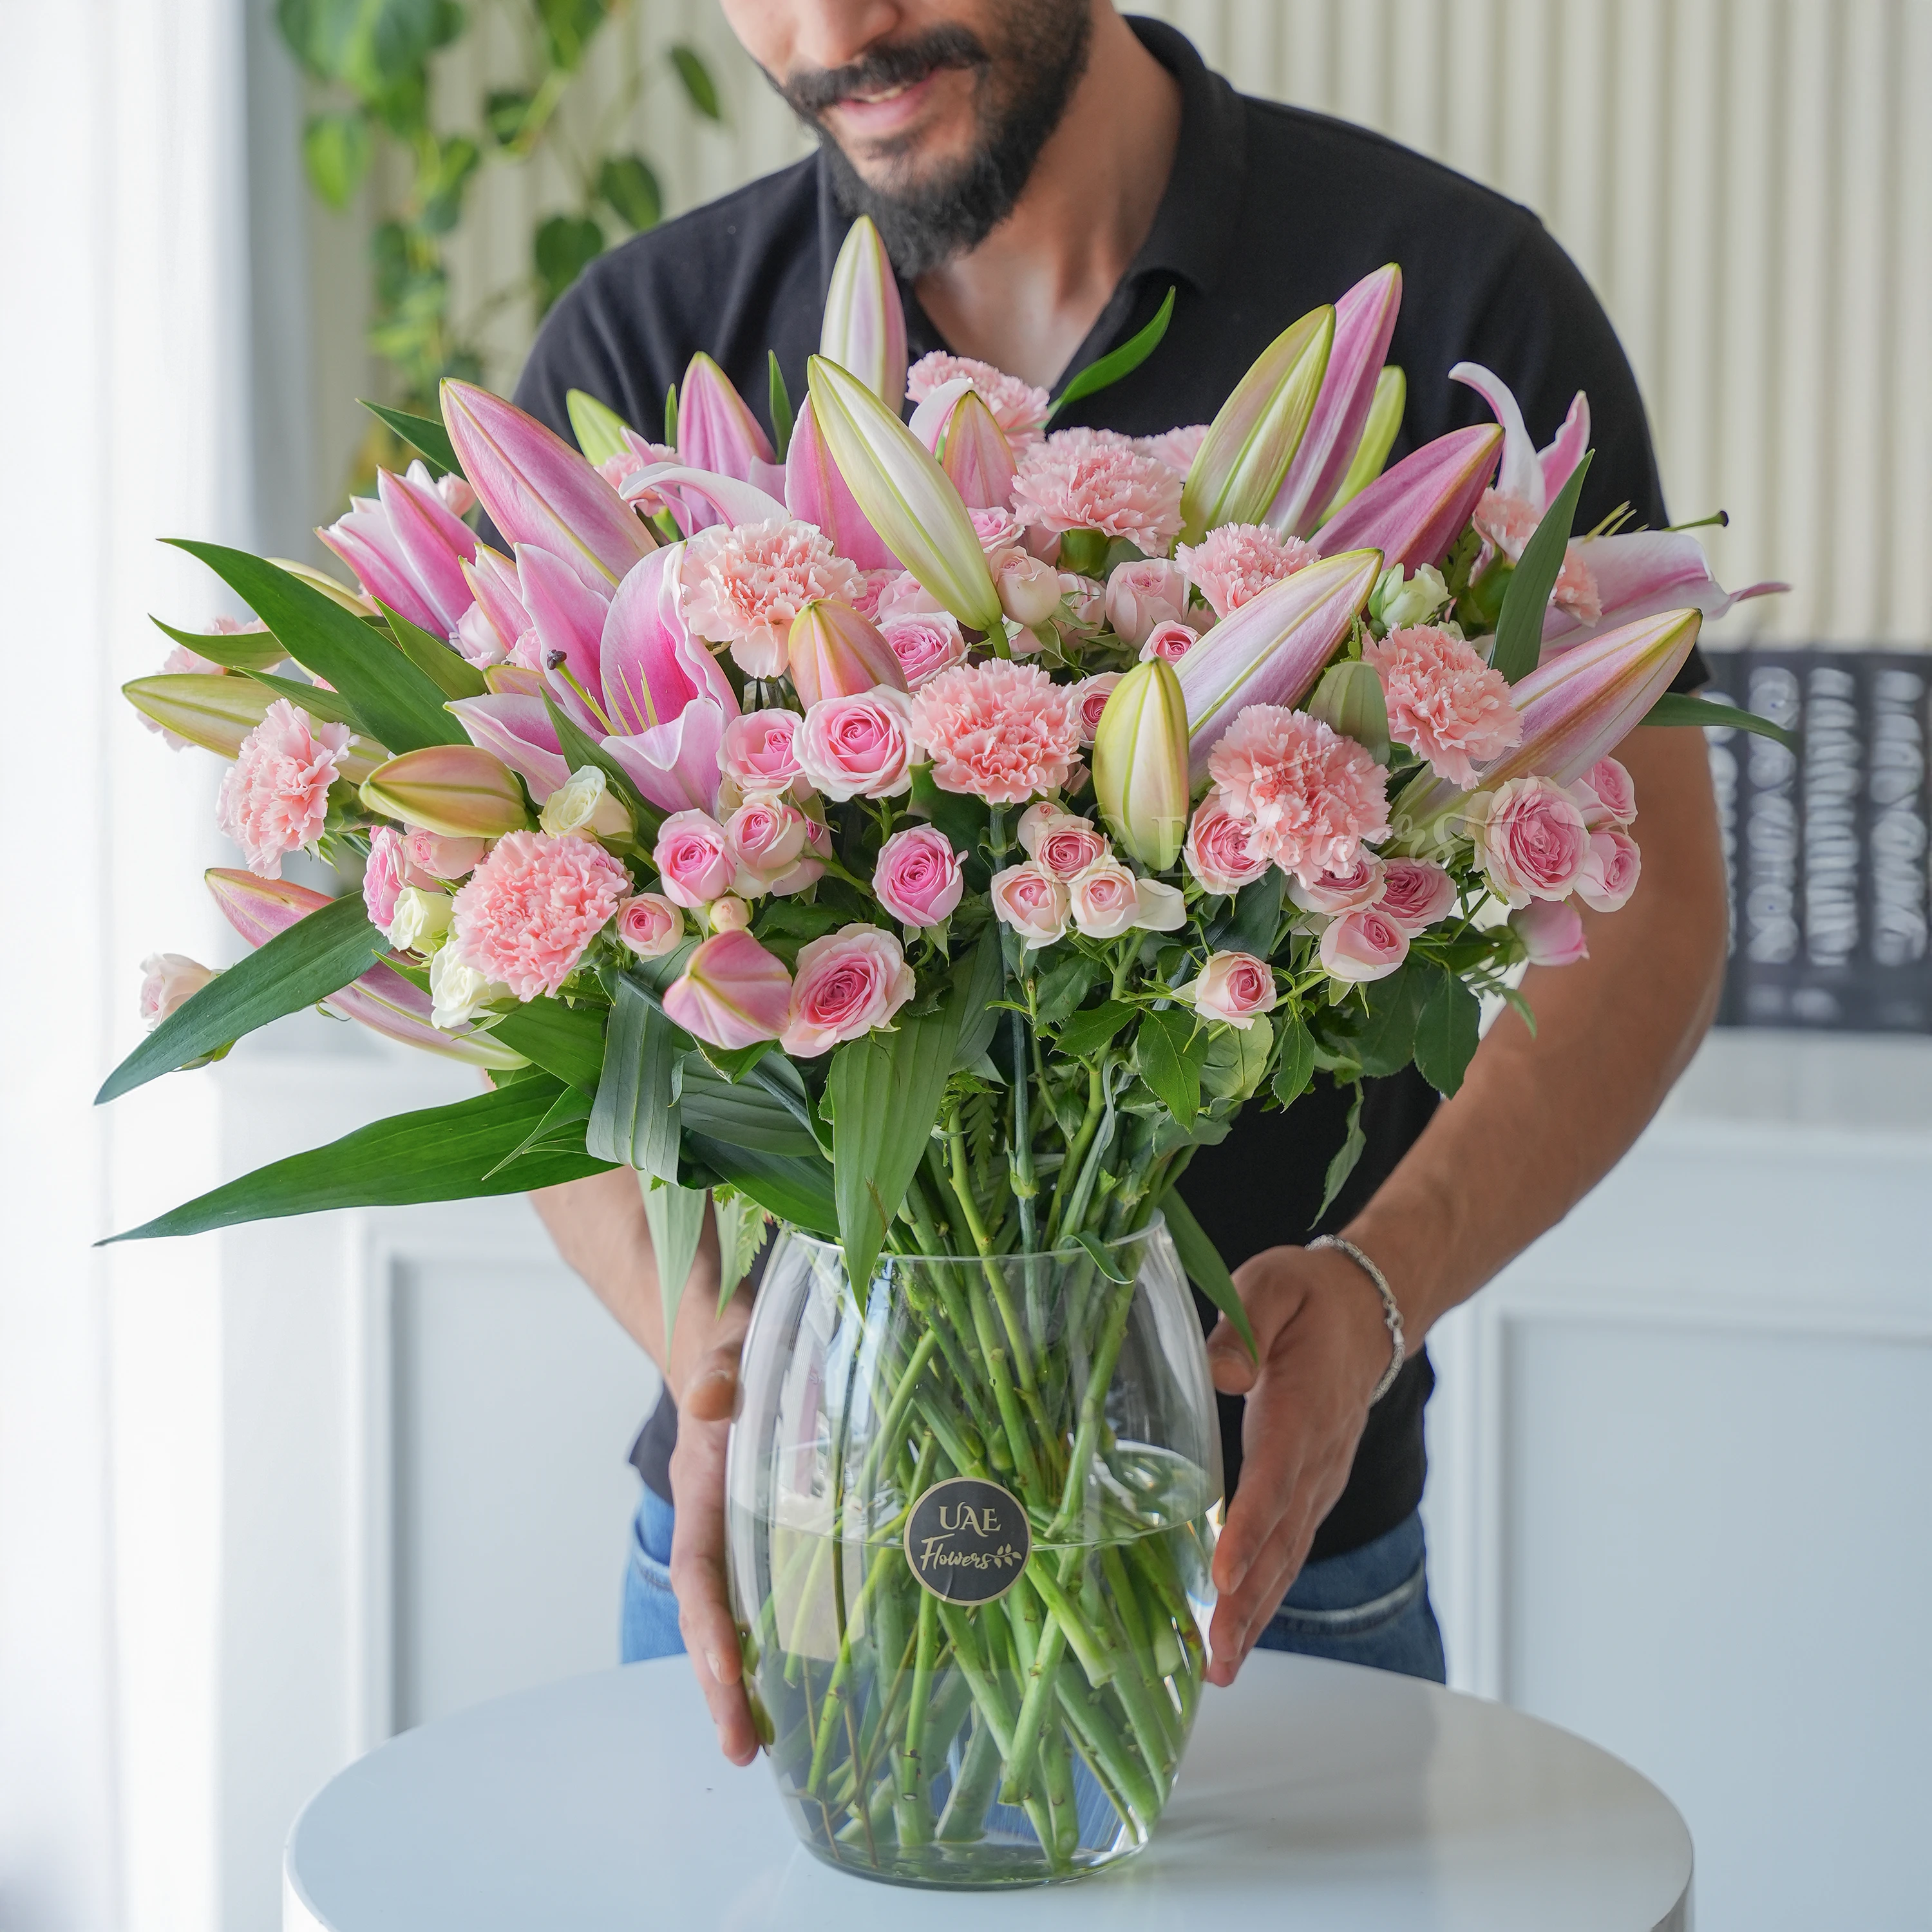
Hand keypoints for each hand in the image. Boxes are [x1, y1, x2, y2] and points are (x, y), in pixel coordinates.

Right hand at [666, 1329, 757, 1764]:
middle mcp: (717, 1522)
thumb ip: (717, 1373)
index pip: (702, 1571)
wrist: (728, 1340)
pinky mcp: (776, 1526)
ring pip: (739, 1615)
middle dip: (721, 1686)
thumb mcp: (724, 1348)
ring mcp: (744, 1530)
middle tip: (740, 1753)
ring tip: (765, 1746)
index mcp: (702, 1490)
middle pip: (711, 1616)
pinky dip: (785, 1637)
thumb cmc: (729, 1347)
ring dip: (749, 1678)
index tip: (729, 1678)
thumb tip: (712, 1399)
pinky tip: (814, 1680)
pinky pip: (773, 1589)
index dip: (709, 1629)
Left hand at [1199, 1243, 1394, 1685]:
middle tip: (1214, 1656)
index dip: (1247, 1530)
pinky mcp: (1314, 1491)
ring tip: (1221, 1666)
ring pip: (1288, 1556)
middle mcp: (1317, 1458)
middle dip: (1247, 1602)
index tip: (1222, 1577)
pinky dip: (1266, 1595)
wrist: (1369, 1311)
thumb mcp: (1272, 1286)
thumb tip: (1223, 1374)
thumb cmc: (1309, 1298)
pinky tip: (1239, 1632)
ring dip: (1256, 1614)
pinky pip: (1290, 1549)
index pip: (1274, 1478)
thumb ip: (1245, 1325)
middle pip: (1281, 1538)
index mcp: (1302, 1409)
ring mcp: (1320, 1481)